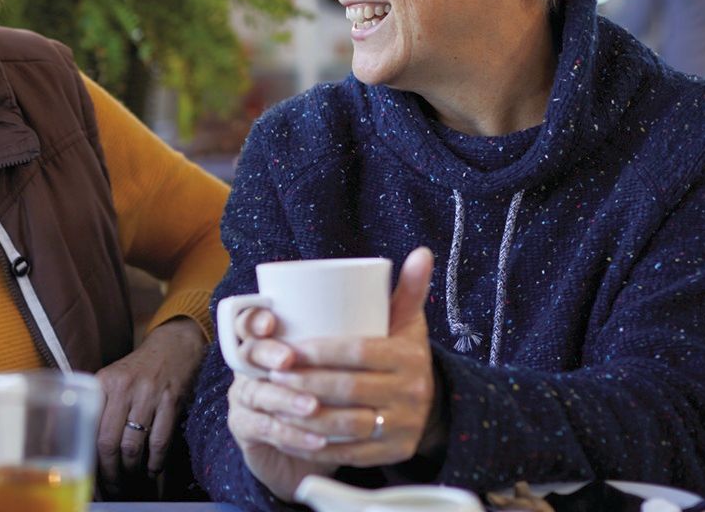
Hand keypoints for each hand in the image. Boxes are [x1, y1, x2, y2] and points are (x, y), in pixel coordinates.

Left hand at [94, 316, 206, 492]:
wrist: (173, 346)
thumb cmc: (138, 370)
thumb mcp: (112, 378)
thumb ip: (98, 405)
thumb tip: (82, 442)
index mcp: (104, 382)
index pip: (90, 427)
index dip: (89, 457)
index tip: (91, 474)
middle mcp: (124, 387)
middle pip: (109, 442)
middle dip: (109, 471)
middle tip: (111, 485)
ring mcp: (149, 394)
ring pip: (133, 445)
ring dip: (131, 470)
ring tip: (129, 479)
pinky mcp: (171, 401)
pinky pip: (160, 441)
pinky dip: (155, 462)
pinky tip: (151, 469)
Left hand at [227, 247, 435, 497]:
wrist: (433, 405)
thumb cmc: (403, 354)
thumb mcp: (409, 322)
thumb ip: (409, 289)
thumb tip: (422, 251)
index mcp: (409, 357)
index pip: (357, 352)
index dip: (319, 352)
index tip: (288, 348)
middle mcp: (411, 393)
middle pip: (348, 388)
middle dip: (304, 382)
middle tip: (271, 374)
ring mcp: (403, 427)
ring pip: (346, 424)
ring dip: (304, 416)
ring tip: (273, 401)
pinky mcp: (394, 453)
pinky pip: (350, 453)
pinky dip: (315, 446)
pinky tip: (288, 435)